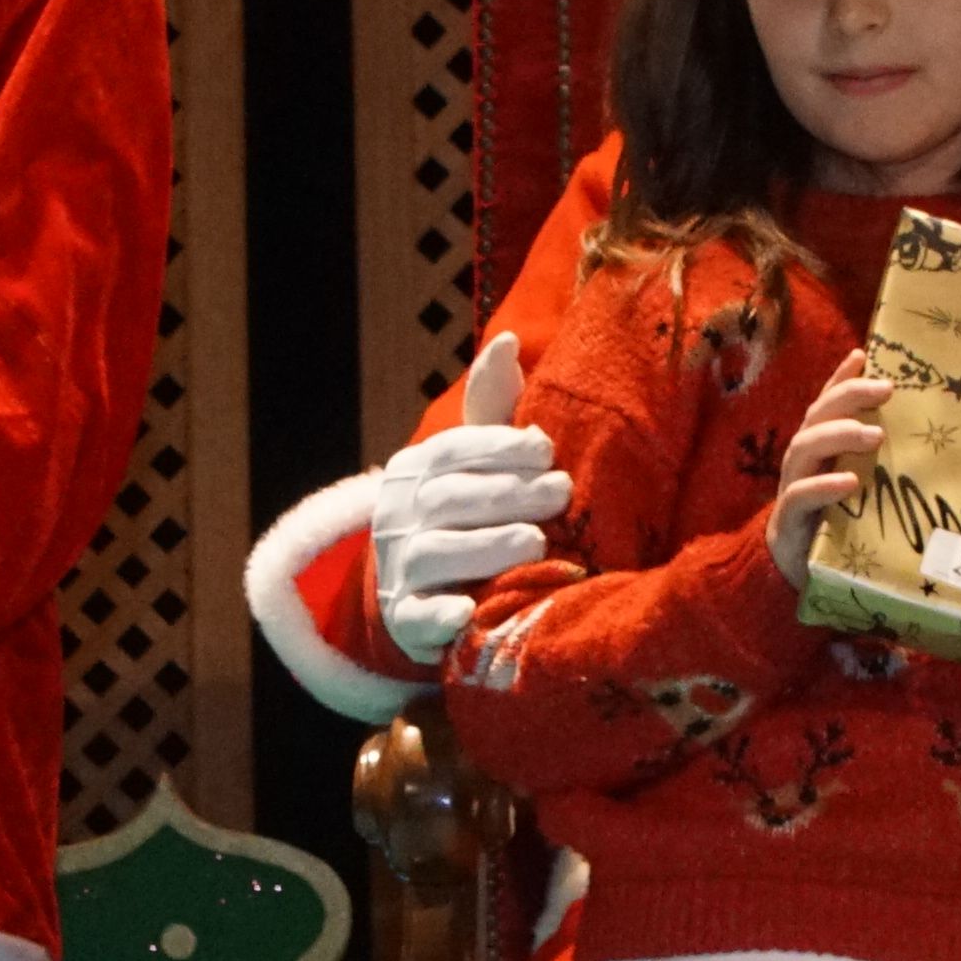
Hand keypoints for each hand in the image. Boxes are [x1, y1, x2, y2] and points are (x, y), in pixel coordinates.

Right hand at [369, 333, 556, 659]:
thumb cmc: (469, 515)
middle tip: (561, 493)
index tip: (546, 448)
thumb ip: (493, 410)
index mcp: (416, 469)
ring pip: (437, 553)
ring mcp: (399, 568)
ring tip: (536, 542)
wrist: (425, 594)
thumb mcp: (478, 462)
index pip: (453, 451)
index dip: (499, 447)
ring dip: (487, 546)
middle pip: (450, 498)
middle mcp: (399, 514)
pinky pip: (419, 617)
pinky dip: (441, 615)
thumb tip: (509, 340)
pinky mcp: (406, 620)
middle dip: (507, 494)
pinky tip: (468, 611)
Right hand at [762, 364, 893, 586]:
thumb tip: (915, 436)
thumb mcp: (859, 486)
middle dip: (850, 396)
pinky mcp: (789, 519)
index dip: (841, 378)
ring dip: (840, 436)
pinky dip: (825, 486)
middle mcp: (802, 460)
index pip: (827, 403)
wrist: (793, 573)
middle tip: (886, 390)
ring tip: (875, 435)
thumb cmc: (835, 524)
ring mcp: (792, 486)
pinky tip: (850, 482)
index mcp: (819, 447)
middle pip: (818, 415)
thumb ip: (874, 461)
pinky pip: (801, 496)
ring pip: (806, 447)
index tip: (865, 356)